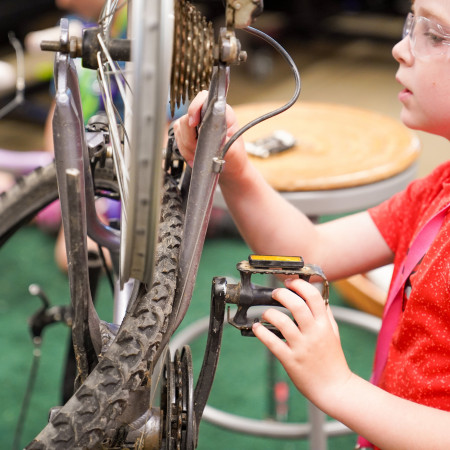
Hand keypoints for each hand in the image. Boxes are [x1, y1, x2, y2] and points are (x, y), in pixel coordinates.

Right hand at [172, 91, 248, 180]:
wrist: (231, 167)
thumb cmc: (235, 156)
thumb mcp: (232, 150)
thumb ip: (220, 141)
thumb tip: (208, 136)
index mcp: (221, 113)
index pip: (203, 98)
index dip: (194, 108)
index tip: (194, 123)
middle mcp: (207, 115)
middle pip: (186, 118)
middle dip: (190, 138)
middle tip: (198, 151)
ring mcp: (196, 124)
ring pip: (180, 129)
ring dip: (186, 146)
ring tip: (197, 157)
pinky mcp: (189, 134)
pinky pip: (178, 138)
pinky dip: (184, 151)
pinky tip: (193, 158)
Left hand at [252, 278, 352, 408]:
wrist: (334, 388)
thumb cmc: (333, 360)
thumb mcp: (334, 334)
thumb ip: (326, 316)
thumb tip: (319, 299)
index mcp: (324, 325)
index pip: (314, 297)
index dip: (300, 285)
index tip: (290, 282)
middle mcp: (313, 333)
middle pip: (297, 305)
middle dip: (283, 294)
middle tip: (275, 293)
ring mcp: (302, 347)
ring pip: (283, 322)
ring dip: (270, 313)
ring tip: (266, 313)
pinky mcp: (290, 360)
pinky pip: (272, 343)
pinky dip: (261, 332)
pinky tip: (256, 327)